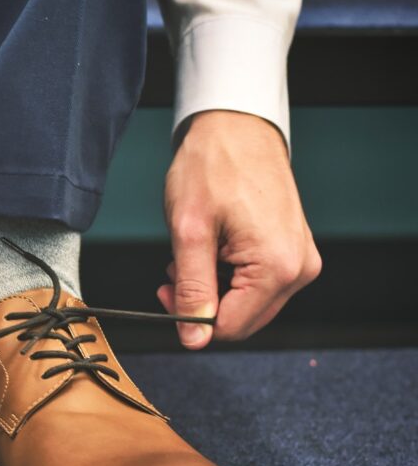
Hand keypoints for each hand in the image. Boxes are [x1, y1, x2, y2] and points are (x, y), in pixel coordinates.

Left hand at [157, 110, 321, 348]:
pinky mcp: (293, 252)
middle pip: (241, 319)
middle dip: (201, 303)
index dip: (191, 317)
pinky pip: (256, 285)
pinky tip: (212, 250)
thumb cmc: (214, 167)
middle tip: (173, 271)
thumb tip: (194, 337)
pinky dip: (227, 276)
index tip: (166, 289)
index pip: (230, 327)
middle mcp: (299, 270)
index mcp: (277, 267)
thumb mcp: (189, 231)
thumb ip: (192, 288)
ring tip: (193, 252)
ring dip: (213, 289)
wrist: (236, 128)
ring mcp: (300, 261)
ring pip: (247, 304)